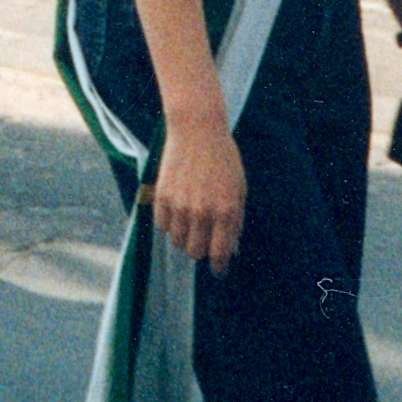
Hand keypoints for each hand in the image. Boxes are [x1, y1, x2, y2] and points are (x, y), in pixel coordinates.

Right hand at [149, 115, 247, 274]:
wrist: (197, 130)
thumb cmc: (223, 158)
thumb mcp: (239, 189)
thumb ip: (235, 220)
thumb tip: (230, 248)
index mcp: (226, 211)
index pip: (219, 253)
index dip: (219, 267)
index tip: (218, 271)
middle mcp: (202, 212)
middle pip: (195, 252)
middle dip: (201, 250)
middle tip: (204, 240)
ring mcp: (180, 205)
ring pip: (177, 241)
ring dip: (185, 237)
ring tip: (190, 221)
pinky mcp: (162, 196)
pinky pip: (162, 226)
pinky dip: (170, 223)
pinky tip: (177, 209)